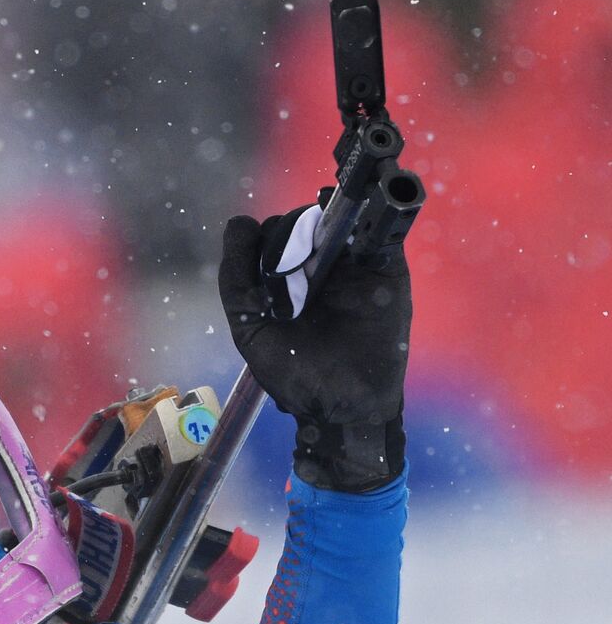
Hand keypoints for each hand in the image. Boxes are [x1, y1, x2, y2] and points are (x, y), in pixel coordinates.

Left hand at [217, 198, 411, 490]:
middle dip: (291, 236)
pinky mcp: (386, 269)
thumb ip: (237, 278)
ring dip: (325, 223)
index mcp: (284, 277)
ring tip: (313, 259)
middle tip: (293, 272)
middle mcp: (318, 264)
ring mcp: (353, 264)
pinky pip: (382, 232)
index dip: (266, 240)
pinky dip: (374, 218)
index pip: (273, 234)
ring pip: (338, 218)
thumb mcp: (250, 324)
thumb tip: (238, 222)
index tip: (269, 269)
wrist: (342, 405)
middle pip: (303, 221)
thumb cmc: (293, 372)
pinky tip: (353, 226)